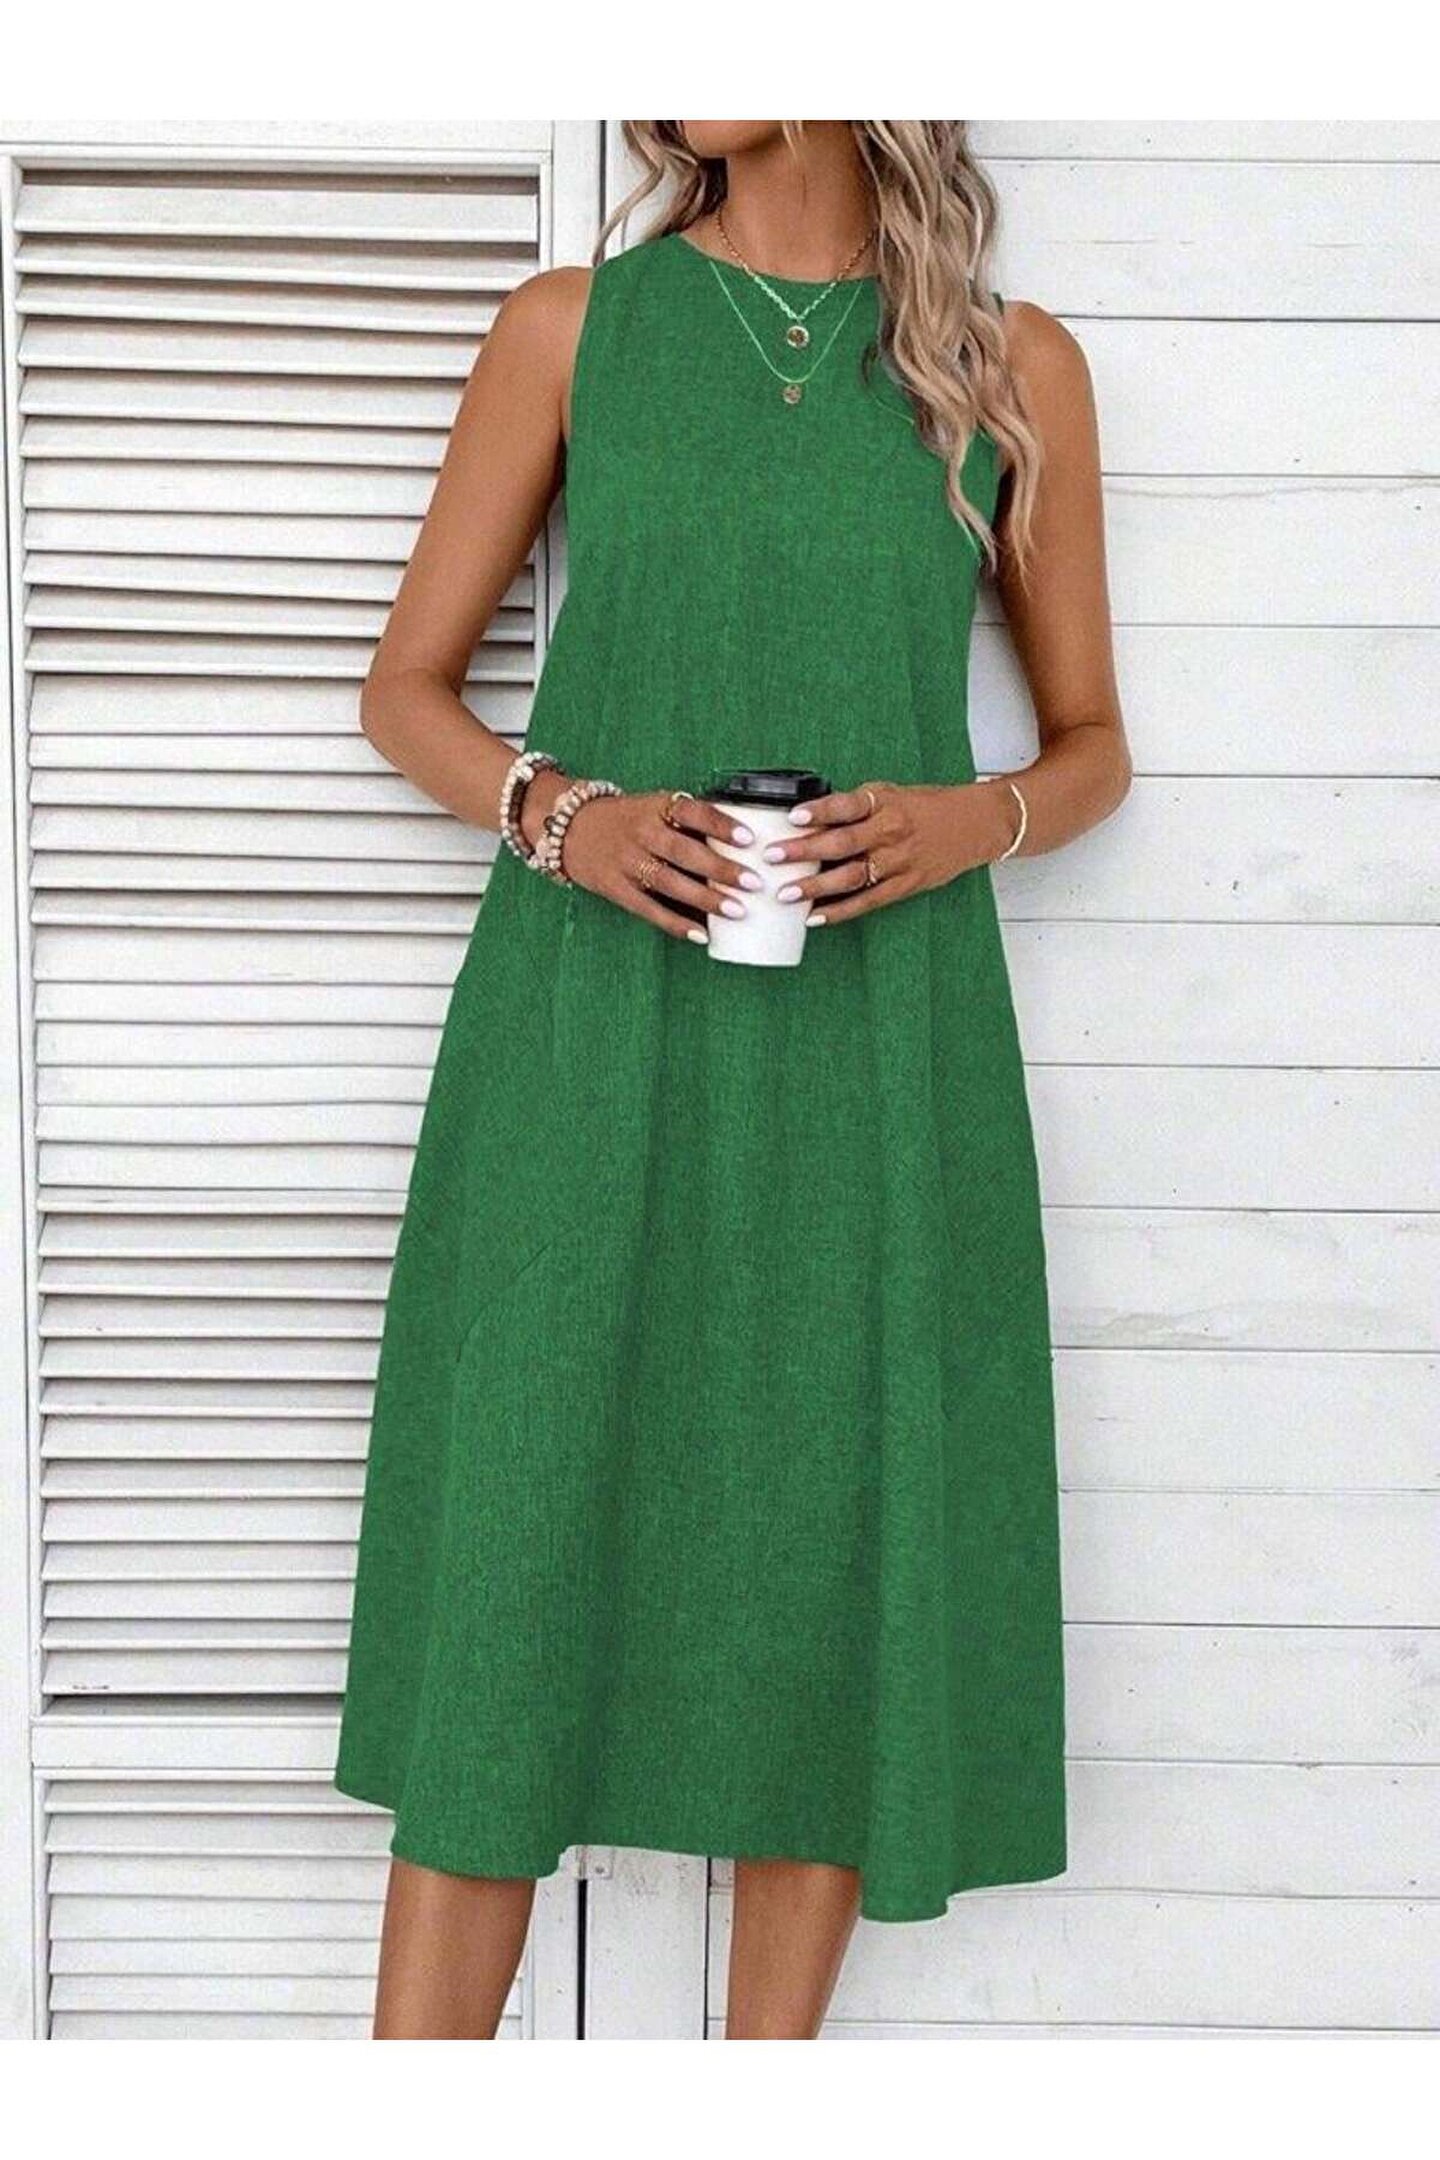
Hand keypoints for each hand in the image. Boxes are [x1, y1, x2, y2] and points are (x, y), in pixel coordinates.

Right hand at [556, 786, 762, 941]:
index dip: (720, 825)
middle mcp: (642, 832)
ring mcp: (627, 862)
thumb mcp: (655, 807)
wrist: (571, 827)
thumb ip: (690, 822)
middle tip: (754, 883)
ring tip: (737, 910)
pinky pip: (649, 909)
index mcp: (656, 807)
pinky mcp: (616, 888)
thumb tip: (743, 843)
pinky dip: (676, 923)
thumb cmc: (629, 820)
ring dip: (705, 899)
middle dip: (720, 869)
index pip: (692, 812)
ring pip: (670, 883)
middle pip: (684, 852)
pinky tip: (702, 935)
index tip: (749, 838)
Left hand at [757, 778, 1017, 925]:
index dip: (819, 811)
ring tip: (784, 893)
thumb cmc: (924, 807)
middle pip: (842, 843)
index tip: (792, 816)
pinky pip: (868, 902)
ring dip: (815, 887)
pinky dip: (840, 912)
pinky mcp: (906, 885)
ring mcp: (899, 861)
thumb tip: (809, 819)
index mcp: (884, 802)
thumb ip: (854, 807)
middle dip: (803, 851)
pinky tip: (814, 917)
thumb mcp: (890, 794)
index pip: (847, 805)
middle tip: (771, 857)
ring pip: (851, 877)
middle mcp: (890, 831)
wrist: (973, 825)